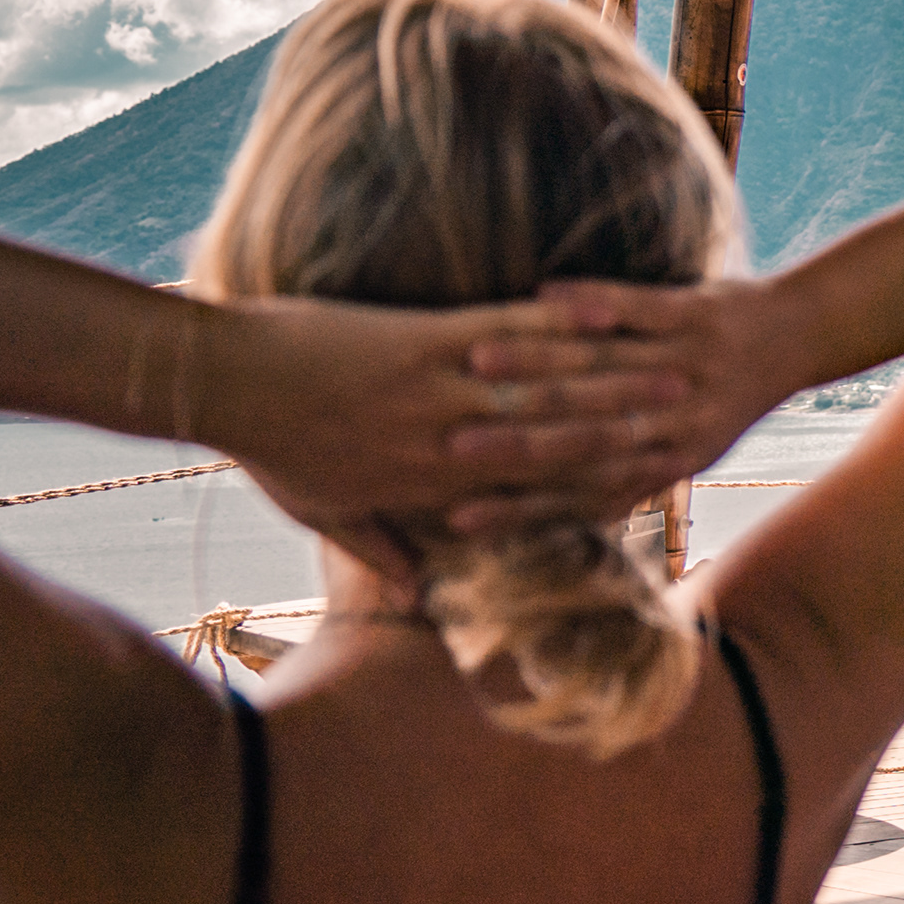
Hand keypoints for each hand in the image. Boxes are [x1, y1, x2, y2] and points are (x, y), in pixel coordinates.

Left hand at [210, 294, 709, 586]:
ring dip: (610, 379)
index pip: (524, 496)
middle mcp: (448, 447)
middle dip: (622, 433)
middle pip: (553, 444)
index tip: (635, 485)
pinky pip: (505, 335)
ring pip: (543, 391)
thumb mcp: (320, 512)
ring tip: (668, 370)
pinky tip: (597, 313)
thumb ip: (378, 549)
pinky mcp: (422, 341)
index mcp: (428, 489)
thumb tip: (417, 590)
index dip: (587, 490)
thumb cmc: (264, 446)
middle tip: (682, 425)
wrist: (220, 382)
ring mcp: (438, 393)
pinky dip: (555, 324)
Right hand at [453, 275, 795, 533]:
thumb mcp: (688, 451)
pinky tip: (539, 295)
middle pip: (583, 437)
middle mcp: (680, 422)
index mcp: (670, 462)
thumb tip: (560, 523)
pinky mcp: (698, 314)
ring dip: (536, 364)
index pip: (581, 494)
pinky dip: (589, 303)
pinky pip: (637, 307)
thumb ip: (628, 485)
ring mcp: (689, 365)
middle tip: (445, 447)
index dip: (519, 508)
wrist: (801, 335)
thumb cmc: (726, 398)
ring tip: (472, 363)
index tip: (455, 516)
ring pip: (602, 369)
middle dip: (512, 443)